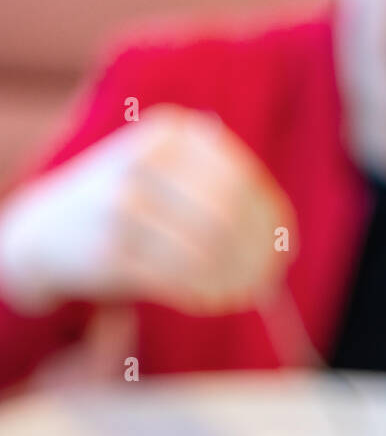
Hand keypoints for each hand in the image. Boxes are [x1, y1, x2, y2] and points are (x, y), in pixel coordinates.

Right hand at [0, 105, 293, 314]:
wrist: (52, 227)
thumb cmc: (130, 202)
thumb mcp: (168, 172)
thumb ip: (220, 190)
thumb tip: (280, 236)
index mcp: (168, 135)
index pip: (239, 179)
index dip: (268, 218)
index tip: (283, 247)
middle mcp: (143, 163)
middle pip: (225, 217)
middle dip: (254, 253)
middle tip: (268, 278)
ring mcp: (122, 208)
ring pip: (204, 254)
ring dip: (233, 281)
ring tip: (245, 293)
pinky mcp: (112, 254)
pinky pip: (178, 282)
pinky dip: (205, 296)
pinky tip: (215, 301)